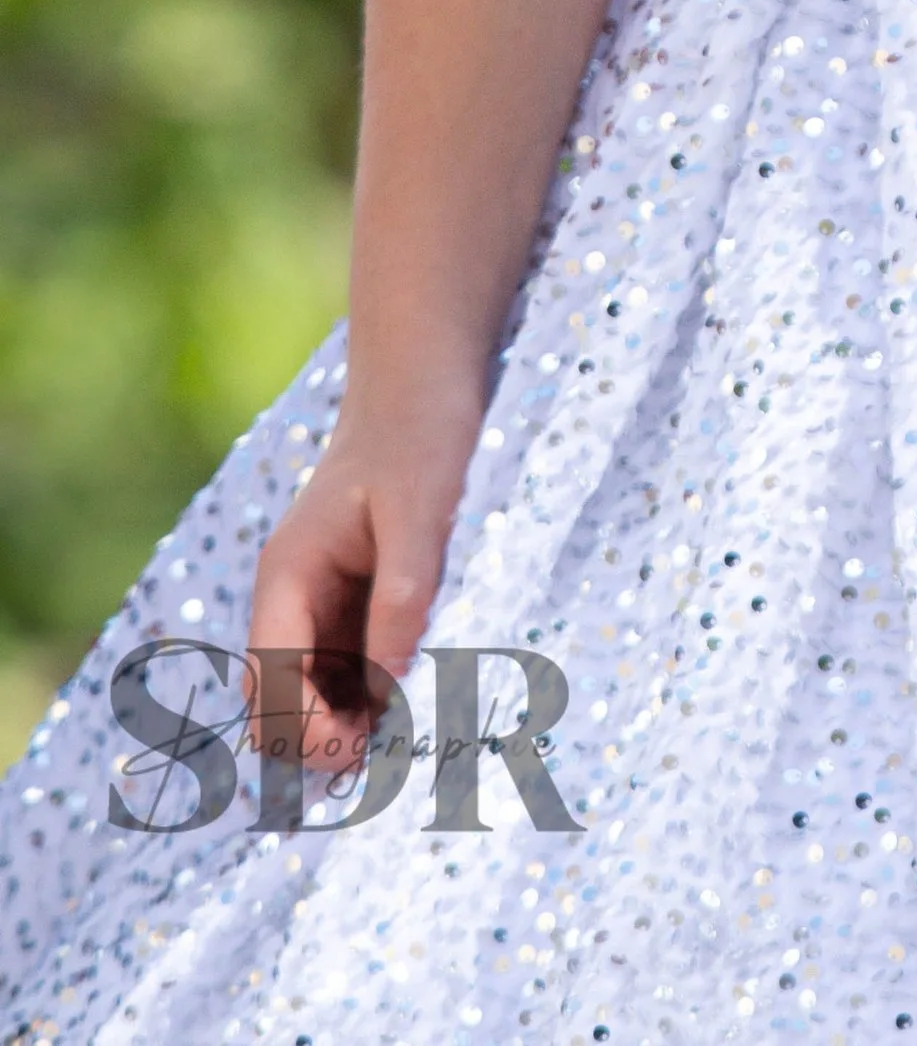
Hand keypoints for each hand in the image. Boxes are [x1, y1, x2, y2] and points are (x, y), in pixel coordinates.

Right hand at [245, 385, 479, 779]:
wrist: (426, 379)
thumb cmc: (422, 430)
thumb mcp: (422, 507)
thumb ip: (404, 590)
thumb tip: (389, 681)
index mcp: (288, 575)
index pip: (270, 679)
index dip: (303, 727)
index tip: (359, 751)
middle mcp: (294, 599)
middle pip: (278, 703)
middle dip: (320, 740)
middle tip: (391, 757)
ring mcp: (324, 606)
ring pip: (314, 697)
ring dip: (349, 728)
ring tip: (413, 742)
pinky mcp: (359, 606)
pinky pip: (351, 674)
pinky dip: (375, 700)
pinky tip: (422, 706)